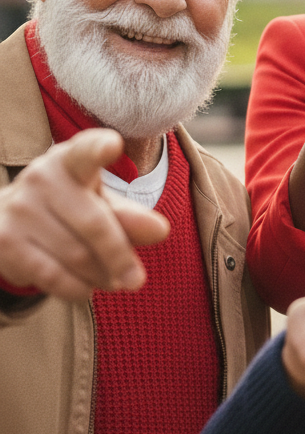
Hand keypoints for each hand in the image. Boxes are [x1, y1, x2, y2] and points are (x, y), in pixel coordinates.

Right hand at [0, 129, 169, 300]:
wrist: (10, 222)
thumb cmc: (72, 208)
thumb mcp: (104, 206)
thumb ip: (131, 217)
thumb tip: (160, 231)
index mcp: (72, 160)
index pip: (86, 151)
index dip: (98, 148)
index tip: (113, 144)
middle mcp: (42, 176)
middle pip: (94, 224)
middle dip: (120, 257)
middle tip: (137, 280)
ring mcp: (19, 207)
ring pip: (75, 254)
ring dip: (101, 276)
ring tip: (113, 282)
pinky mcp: (4, 239)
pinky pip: (51, 274)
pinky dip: (76, 288)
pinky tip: (86, 289)